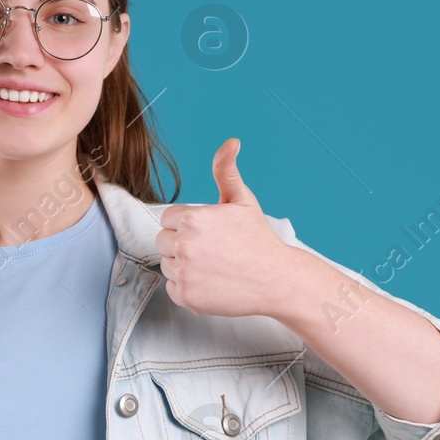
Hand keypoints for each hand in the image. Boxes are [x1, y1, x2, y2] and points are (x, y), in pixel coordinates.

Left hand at [156, 138, 293, 317]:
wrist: (276, 279)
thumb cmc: (258, 239)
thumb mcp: (242, 200)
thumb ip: (226, 170)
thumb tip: (231, 143)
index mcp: (192, 219)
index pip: (168, 219)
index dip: (187, 225)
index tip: (208, 233)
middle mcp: (183, 245)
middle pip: (162, 242)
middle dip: (181, 244)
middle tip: (210, 251)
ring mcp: (184, 272)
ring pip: (167, 265)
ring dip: (183, 266)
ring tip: (212, 266)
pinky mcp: (186, 296)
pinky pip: (172, 288)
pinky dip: (187, 288)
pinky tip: (210, 282)